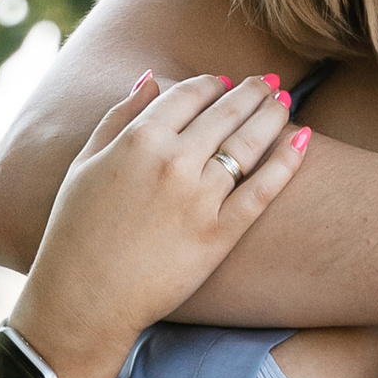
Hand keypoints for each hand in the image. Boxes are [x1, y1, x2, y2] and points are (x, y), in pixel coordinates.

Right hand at [13, 72, 306, 377]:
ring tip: (285, 102)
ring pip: (249, 143)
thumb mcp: (84, 163)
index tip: (224, 82)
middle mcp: (174, 161)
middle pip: (226, 112)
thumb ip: (118, 116)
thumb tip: (150, 78)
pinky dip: (286, 161)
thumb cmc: (76, 231)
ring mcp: (200, 198)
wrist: (84, 299)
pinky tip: (302, 141)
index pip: (189, 93)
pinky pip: (262, 190)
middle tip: (268, 82)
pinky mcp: (220, 234)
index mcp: (139, 139)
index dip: (211, 83)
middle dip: (251, 92)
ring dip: (273, 115)